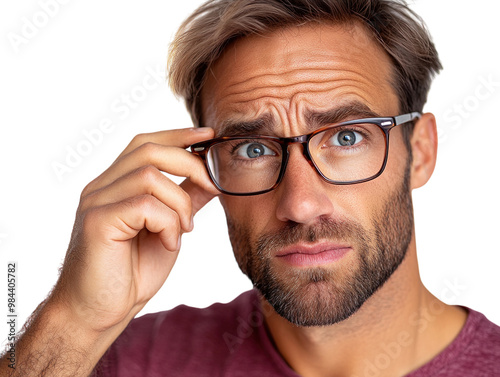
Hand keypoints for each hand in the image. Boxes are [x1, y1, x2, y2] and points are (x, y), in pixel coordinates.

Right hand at [51, 127, 217, 333]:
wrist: (100, 313)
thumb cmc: (131, 272)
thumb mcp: (168, 229)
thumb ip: (184, 201)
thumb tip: (211, 178)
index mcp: (116, 185)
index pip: (145, 144)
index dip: (178, 135)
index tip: (208, 135)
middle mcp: (102, 187)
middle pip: (148, 150)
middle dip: (189, 163)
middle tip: (214, 185)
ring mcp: (96, 202)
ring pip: (149, 176)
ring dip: (180, 203)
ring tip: (183, 230)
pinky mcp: (97, 221)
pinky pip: (144, 205)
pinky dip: (168, 223)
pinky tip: (169, 243)